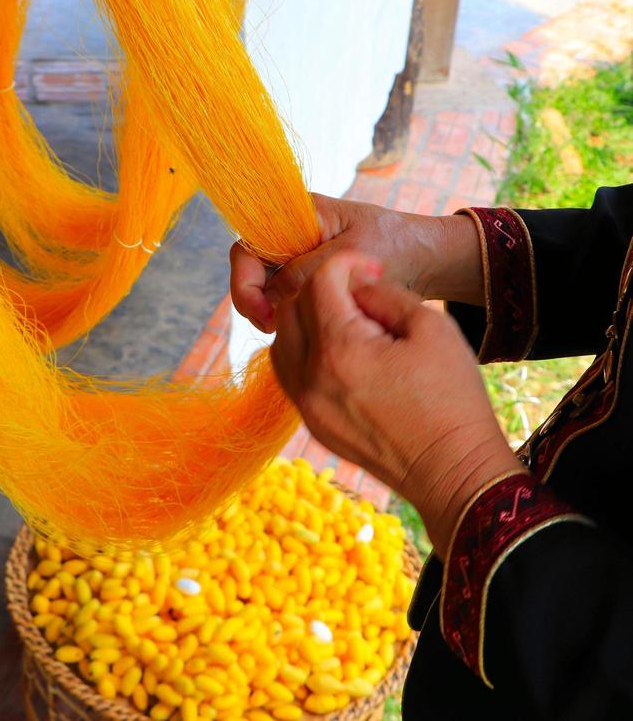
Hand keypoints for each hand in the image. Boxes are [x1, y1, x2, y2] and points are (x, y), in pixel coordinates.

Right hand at [230, 194, 482, 332]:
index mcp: (297, 213)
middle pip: (251, 267)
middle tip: (271, 328)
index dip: (245, 280)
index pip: (249, 245)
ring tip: (289, 330)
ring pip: (265, 285)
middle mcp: (291, 232)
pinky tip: (305, 328)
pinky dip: (288, 313)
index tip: (263, 311)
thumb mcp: (354, 256)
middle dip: (254, 300)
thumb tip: (271, 297)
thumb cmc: (397, 245)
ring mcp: (299, 254)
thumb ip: (308, 272)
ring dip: (270, 309)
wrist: (429, 258)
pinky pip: (284, 295)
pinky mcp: (310, 274)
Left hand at [271, 251, 520, 554]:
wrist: (455, 471)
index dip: (347, 264)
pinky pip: (288, 373)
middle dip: (322, 288)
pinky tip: (336, 351)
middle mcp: (311, 377)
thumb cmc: (453, 398)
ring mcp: (307, 405)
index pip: (319, 281)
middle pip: (291, 307)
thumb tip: (355, 284)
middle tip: (360, 294)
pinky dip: (302, 352)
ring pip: (280, 340)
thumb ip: (385, 294)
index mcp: (341, 349)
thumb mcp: (432, 326)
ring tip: (346, 321)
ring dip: (305, 320)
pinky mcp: (312, 424)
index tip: (372, 268)